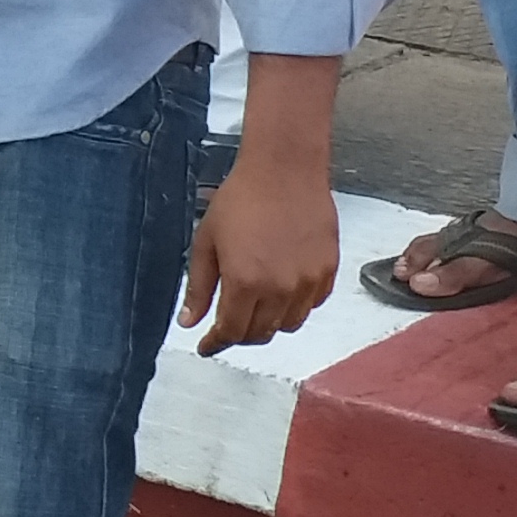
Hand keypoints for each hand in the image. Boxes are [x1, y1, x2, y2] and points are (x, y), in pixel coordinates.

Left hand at [180, 149, 341, 354]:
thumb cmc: (242, 199)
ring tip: (255, 306)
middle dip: (239, 335)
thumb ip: (198, 287)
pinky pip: (312, 305)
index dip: (215, 343)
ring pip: (287, 325)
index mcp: (245, 282)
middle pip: (259, 333)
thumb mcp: (206, 242)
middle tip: (227, 324)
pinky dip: (295, 307)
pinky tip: (282, 291)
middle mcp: (279, 289)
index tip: (206, 346)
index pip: (230, 332)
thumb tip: (189, 321)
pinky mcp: (328, 271)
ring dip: (268, 323)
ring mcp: (308, 282)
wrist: (284, 170)